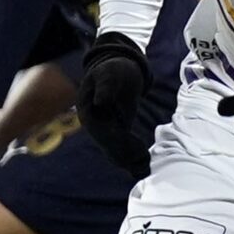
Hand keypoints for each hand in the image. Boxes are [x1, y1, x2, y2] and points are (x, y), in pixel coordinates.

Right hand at [75, 31, 156, 175]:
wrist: (119, 67)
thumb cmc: (114, 67)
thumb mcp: (110, 73)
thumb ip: (105, 86)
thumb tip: (100, 102)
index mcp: (89, 110)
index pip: (101, 130)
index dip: (116, 141)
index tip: (133, 147)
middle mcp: (95, 122)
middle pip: (107, 144)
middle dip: (124, 154)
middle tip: (143, 161)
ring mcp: (106, 127)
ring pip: (114, 149)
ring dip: (128, 159)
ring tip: (144, 166)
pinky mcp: (118, 129)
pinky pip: (123, 146)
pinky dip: (132, 155)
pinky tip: (143, 164)